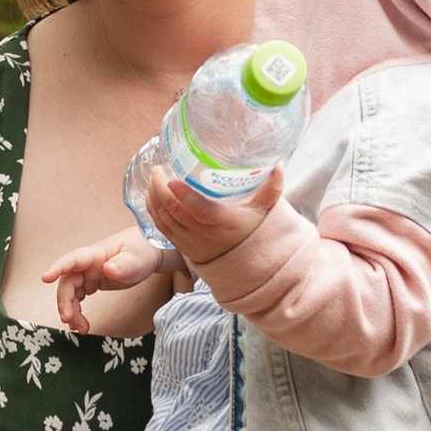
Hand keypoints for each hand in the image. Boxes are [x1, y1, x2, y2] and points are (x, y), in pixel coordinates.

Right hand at [39, 228, 171, 333]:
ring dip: (71, 310)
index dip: (58, 267)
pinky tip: (81, 324)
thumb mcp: (137, 260)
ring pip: (71, 293)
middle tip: (68, 319)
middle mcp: (88, 264)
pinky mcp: (92, 283)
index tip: (46, 278)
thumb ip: (124, 265)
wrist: (149, 251)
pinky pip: (78, 298)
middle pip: (68, 282)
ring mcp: (88, 274)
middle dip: (64, 301)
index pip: (73, 259)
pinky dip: (77, 311)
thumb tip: (108, 268)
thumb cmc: (142, 251)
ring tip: (81, 328)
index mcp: (96, 254)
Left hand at [145, 160, 280, 273]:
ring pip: (164, 218)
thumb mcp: (264, 211)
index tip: (172, 179)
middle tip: (159, 169)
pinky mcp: (181, 244)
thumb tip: (279, 165)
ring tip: (153, 177)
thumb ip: (272, 188)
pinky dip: (152, 210)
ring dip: (154, 197)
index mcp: (223, 222)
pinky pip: (160, 227)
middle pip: (175, 211)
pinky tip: (150, 194)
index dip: (184, 195)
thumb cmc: (252, 231)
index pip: (200, 210)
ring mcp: (189, 240)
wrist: (243, 265)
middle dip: (161, 188)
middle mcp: (203, 233)